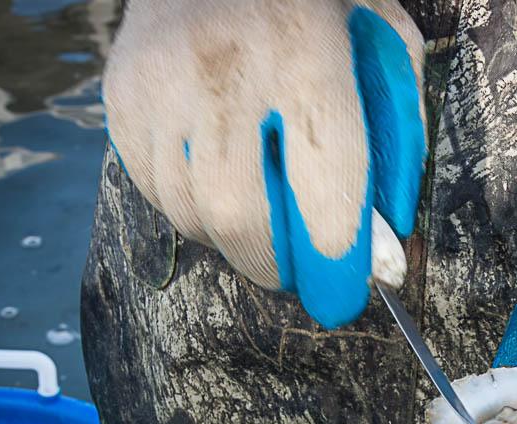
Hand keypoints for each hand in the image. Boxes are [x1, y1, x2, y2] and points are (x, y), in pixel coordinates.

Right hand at [103, 0, 426, 328]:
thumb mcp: (380, 38)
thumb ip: (394, 129)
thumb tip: (383, 230)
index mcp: (307, 56)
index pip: (322, 180)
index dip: (334, 252)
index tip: (342, 292)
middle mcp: (227, 72)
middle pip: (238, 213)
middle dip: (269, 264)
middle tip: (288, 270)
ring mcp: (163, 83)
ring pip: (188, 210)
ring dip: (227, 235)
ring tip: (251, 212)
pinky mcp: (122, 93)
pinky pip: (151, 188)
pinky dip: (185, 204)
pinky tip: (211, 178)